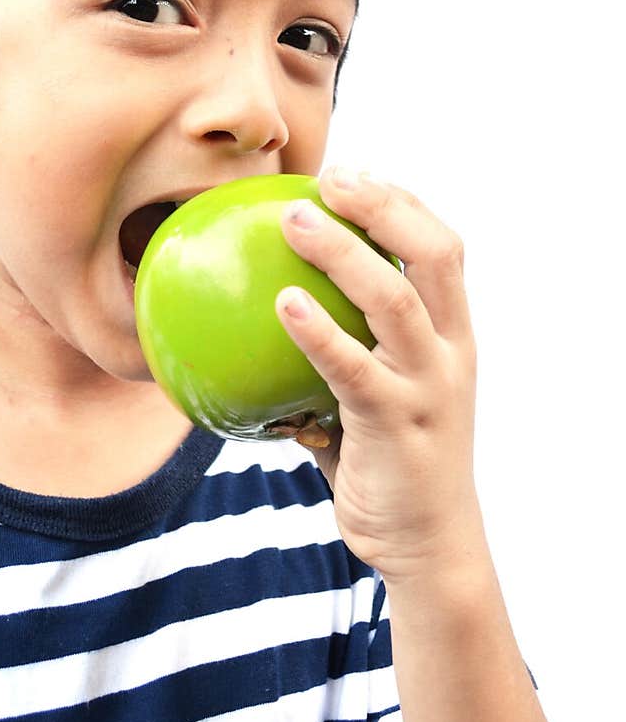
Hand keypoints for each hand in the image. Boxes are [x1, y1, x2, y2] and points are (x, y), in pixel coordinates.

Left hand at [275, 166, 480, 581]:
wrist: (428, 547)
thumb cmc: (389, 465)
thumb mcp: (377, 396)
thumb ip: (345, 355)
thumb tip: (270, 315)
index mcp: (452, 337)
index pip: (442, 249)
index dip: (403, 202)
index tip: (353, 173)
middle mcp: (451, 352)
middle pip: (435, 255)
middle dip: (385, 206)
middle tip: (327, 179)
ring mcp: (429, 387)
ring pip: (395, 301)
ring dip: (344, 253)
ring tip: (294, 220)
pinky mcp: (397, 425)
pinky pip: (353, 367)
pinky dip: (317, 330)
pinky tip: (281, 302)